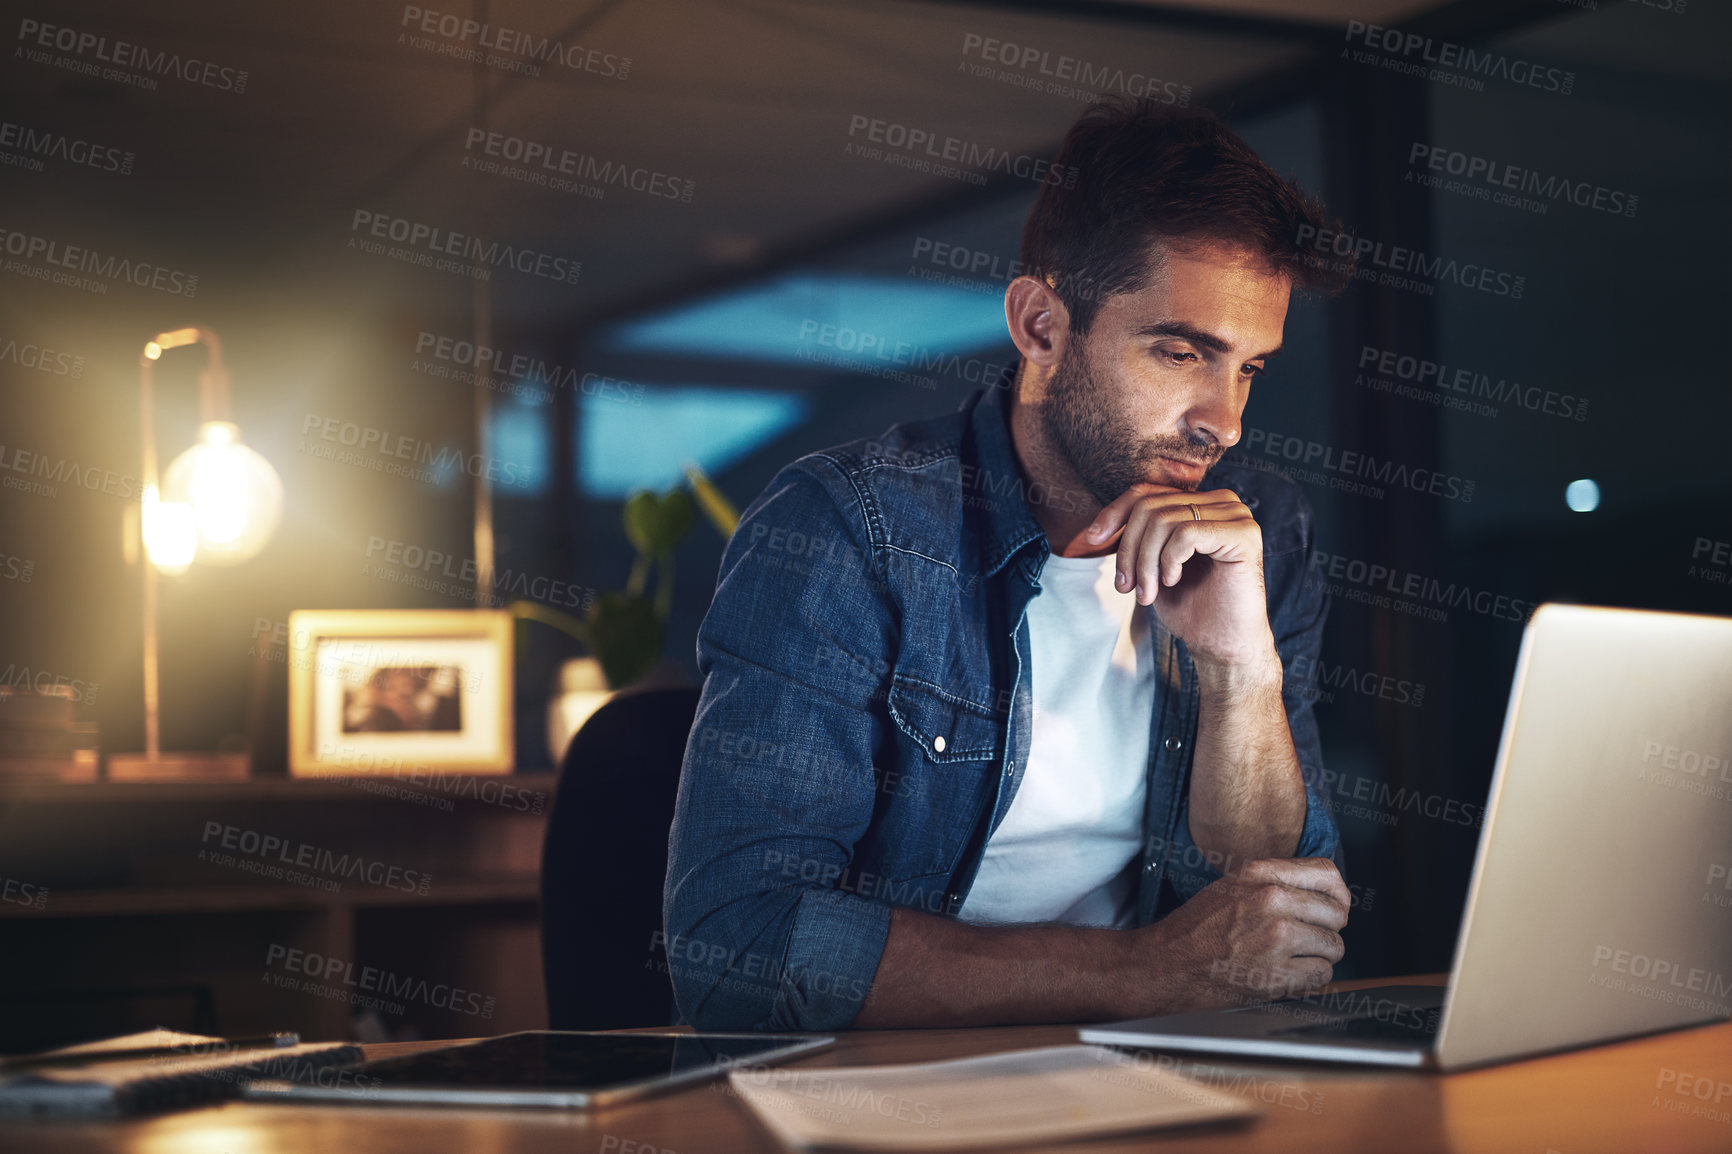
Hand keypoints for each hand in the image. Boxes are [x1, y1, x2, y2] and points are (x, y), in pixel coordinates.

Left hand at [1082, 484, 1271, 669]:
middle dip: (1128, 549)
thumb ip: (1139, 536)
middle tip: (1125, 586)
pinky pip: (1186, 534)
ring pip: (1164, 520)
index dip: (1114, 514)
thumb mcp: (1153, 564)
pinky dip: (1169, 561)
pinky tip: (1173, 581)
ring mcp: (1236, 516)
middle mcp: (1222, 502)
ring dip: (1145, 563)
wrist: (1221, 644)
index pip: (1146, 493)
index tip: (1092, 540)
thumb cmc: (1189, 606)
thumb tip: (1097, 527)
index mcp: (1201, 503)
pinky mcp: (1244, 535)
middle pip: (1150, 507)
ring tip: (1146, 593)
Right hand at [1124, 858, 1348, 1012]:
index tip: (1333, 907)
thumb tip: (1323, 890)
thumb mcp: (1233, 884)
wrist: (1169, 964)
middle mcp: (1271, 901)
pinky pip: (1323, 974)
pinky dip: (1310, 977)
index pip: (1327, 875)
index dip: (1337, 895)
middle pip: (1336, 913)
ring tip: (1294, 956)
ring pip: (1334, 945)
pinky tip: (1288, 973)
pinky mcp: (1277, 975)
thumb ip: (1275, 880)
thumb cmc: (1197, 927)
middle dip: (1326, 928)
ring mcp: (1276, 939)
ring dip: (1319, 955)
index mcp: (1261, 874)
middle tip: (1306, 937)